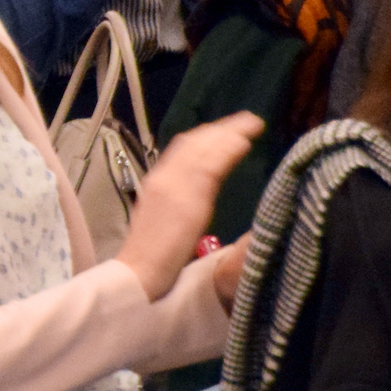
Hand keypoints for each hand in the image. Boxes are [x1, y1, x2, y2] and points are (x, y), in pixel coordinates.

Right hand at [114, 111, 262, 301]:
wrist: (139, 271)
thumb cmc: (152, 257)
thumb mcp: (164, 221)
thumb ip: (179, 202)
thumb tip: (198, 195)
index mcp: (157, 182)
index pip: (182, 149)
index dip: (206, 136)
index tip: (226, 130)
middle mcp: (164, 177)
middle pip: (194, 142)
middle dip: (221, 127)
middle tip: (246, 119)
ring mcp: (174, 184)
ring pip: (204, 149)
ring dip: (229, 132)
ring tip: (251, 124)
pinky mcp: (187, 196)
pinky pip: (211, 166)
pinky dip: (228, 150)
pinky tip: (244, 143)